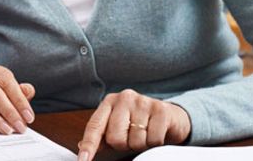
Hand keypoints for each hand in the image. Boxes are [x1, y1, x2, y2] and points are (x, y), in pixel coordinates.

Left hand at [77, 89, 191, 160]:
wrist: (170, 116)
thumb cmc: (139, 122)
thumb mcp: (119, 126)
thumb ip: (102, 136)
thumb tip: (81, 146)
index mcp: (109, 102)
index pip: (95, 126)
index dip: (89, 145)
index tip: (83, 160)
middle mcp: (124, 98)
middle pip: (116, 138)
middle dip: (124, 144)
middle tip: (132, 137)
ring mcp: (143, 102)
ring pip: (136, 141)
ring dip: (141, 144)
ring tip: (145, 134)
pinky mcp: (161, 109)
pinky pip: (153, 140)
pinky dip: (155, 143)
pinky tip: (157, 133)